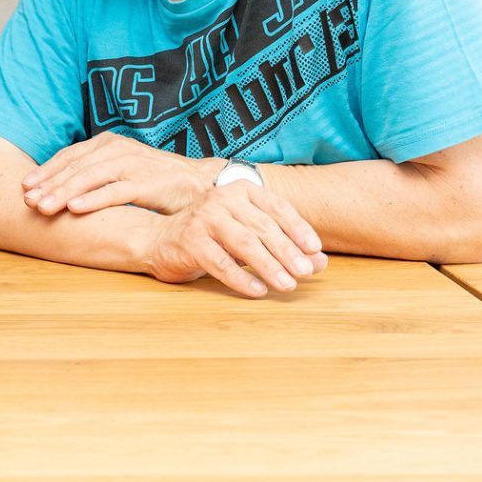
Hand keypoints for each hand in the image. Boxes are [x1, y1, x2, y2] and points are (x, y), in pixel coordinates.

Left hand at [22, 132, 216, 215]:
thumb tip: (61, 187)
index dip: (46, 171)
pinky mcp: (148, 182)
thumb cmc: (155, 179)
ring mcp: (133, 164)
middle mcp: (118, 149)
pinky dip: (93, 199)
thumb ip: (96, 173)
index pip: (70, 156)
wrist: (200, 183)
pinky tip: (75, 208)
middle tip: (27, 200)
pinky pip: (116, 191)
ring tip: (44, 207)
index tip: (25, 186)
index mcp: (108, 144)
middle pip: (75, 167)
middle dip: (49, 184)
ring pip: (90, 178)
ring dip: (64, 192)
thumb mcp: (121, 169)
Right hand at [141, 181, 327, 297]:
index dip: (298, 228)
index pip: (277, 207)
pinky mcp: (190, 241)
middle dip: (287, 252)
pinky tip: (258, 290)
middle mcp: (222, 199)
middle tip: (306, 272)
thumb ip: (284, 245)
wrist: (162, 240)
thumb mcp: (250, 236)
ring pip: (244, 243)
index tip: (315, 250)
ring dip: (269, 266)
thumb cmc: (213, 237)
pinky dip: (242, 278)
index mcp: (241, 190)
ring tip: (287, 285)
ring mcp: (204, 218)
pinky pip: (221, 263)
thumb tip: (320, 262)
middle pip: (262, 227)